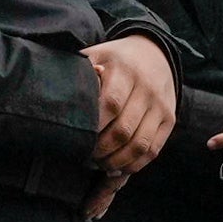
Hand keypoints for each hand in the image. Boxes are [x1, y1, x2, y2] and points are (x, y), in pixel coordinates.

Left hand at [85, 37, 177, 182]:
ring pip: (139, 144)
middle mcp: (146, 89)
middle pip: (123, 130)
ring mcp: (160, 106)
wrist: (154, 54)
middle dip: (101, 150)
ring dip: (116, 161)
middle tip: (84, 157)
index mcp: (124, 71)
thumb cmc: (114, 60)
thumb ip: (79, 70)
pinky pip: (152, 149)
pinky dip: (133, 164)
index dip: (93, 126)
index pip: (110, 104)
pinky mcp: (169, 119)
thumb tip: (53, 89)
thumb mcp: (97, 54)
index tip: (77, 137)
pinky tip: (116, 167)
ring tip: (99, 164)